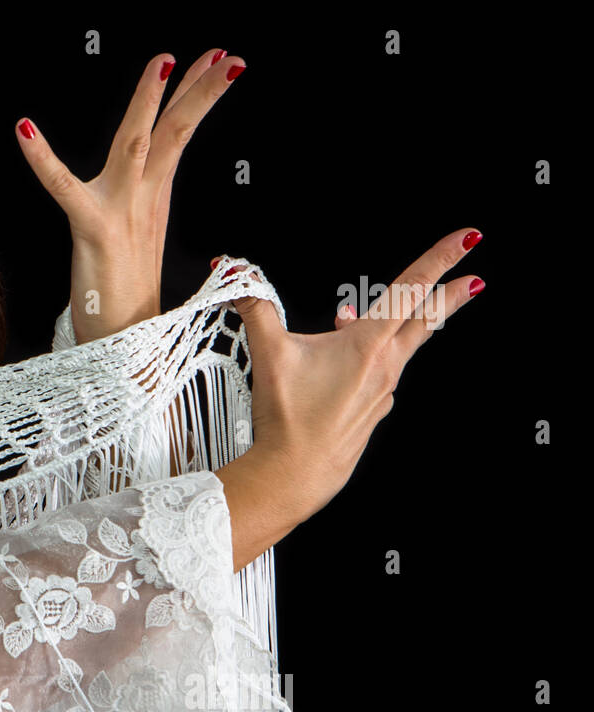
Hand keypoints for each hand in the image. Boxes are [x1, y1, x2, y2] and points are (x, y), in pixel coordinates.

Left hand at [15, 48, 246, 343]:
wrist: (125, 352)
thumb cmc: (123, 304)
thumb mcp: (135, 242)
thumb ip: (138, 210)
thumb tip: (142, 193)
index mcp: (153, 200)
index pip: (179, 135)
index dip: (198, 95)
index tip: (220, 62)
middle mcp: (143, 201)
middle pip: (176, 133)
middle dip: (200, 89)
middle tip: (228, 55)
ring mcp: (122, 213)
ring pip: (138, 144)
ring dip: (148, 101)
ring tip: (161, 62)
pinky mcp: (93, 231)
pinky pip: (63, 188)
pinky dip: (42, 158)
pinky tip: (24, 129)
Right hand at [221, 229, 485, 525]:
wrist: (295, 474)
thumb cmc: (289, 419)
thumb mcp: (269, 354)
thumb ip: (256, 308)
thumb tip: (237, 276)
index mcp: (367, 345)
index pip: (411, 289)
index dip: (440, 258)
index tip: (468, 238)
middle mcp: (384, 367)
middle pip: (426, 321)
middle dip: (451, 297)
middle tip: (475, 281)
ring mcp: (382, 392)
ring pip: (399, 348)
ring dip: (393, 329)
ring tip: (354, 320)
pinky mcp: (373, 411)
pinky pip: (379, 375)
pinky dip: (369, 361)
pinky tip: (343, 365)